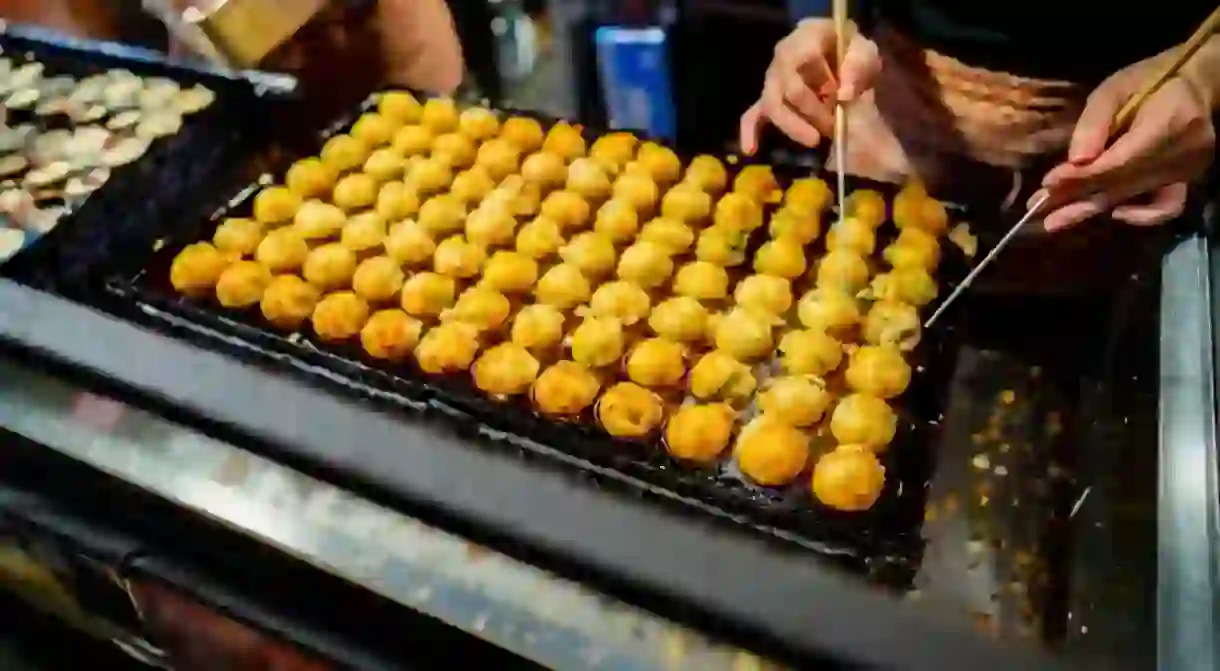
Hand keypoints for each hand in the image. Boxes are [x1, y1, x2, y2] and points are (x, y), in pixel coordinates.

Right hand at [739, 18, 881, 153]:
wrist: (847, 65)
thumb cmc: (854, 56)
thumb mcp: (866, 55)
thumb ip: (858, 68)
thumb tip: (843, 94)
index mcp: (808, 35)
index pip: (804, 55)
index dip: (821, 80)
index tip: (840, 97)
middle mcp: (784, 54)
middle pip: (786, 85)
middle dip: (811, 109)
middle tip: (833, 125)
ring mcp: (773, 78)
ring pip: (771, 103)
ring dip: (793, 124)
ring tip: (815, 140)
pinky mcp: (768, 99)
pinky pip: (752, 115)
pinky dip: (750, 132)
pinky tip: (750, 149)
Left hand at [1032, 54, 1216, 231]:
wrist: (1196, 85)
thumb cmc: (1151, 79)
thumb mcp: (1117, 87)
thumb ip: (1096, 122)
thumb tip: (1076, 160)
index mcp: (1168, 123)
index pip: (1119, 161)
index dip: (1082, 177)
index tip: (1048, 184)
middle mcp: (1182, 154)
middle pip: (1121, 184)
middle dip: (1075, 197)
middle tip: (1036, 208)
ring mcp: (1188, 170)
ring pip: (1133, 197)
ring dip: (1091, 210)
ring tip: (1056, 221)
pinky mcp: (1189, 179)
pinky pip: (1166, 207)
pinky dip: (1140, 215)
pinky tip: (1113, 213)